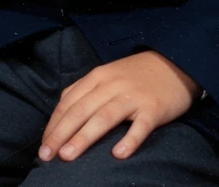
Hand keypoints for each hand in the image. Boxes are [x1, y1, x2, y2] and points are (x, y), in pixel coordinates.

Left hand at [38, 49, 200, 162]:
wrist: (175, 62)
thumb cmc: (136, 75)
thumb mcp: (107, 76)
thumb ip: (85, 92)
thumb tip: (59, 117)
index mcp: (98, 77)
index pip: (69, 102)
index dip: (53, 125)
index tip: (42, 147)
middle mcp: (112, 85)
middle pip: (82, 110)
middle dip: (61, 134)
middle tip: (46, 156)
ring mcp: (133, 96)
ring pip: (104, 117)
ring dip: (84, 137)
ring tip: (68, 156)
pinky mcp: (154, 108)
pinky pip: (140, 126)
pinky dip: (129, 139)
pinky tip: (118, 154)